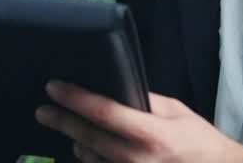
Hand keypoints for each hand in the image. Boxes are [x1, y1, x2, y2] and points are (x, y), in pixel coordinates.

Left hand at [36, 81, 242, 162]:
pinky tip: (85, 147)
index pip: (103, 112)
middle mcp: (137, 159)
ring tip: (68, 126)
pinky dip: (90, 158)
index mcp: (151, 134)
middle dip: (61, 121)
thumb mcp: (176, 112)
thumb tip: (115, 89)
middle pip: (87, 137)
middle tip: (43, 110)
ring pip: (89, 158)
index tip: (54, 88)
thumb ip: (145, 101)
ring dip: (75, 141)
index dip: (75, 98)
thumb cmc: (199, 141)